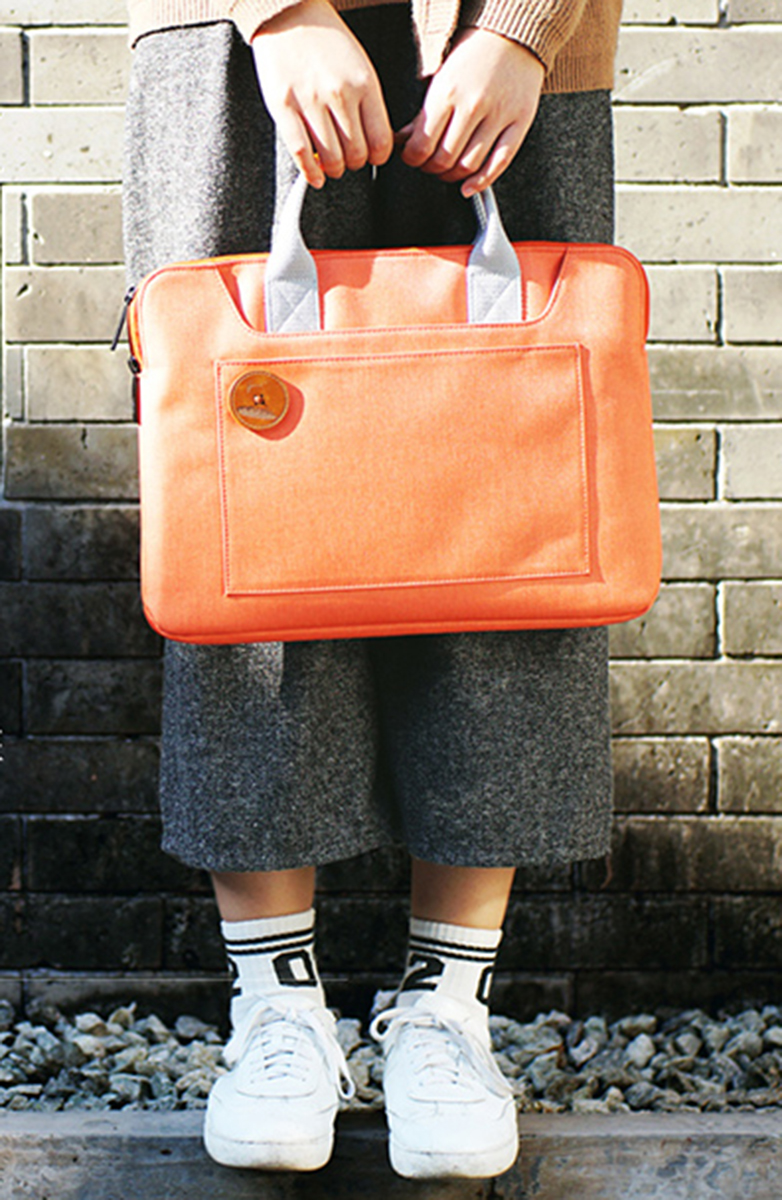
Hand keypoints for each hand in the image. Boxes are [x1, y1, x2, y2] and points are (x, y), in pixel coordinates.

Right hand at [251, 0, 393, 187]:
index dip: (378, 157)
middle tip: (349, 159)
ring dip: (334, 170)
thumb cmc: (328, 43)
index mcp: (364, 84)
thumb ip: (369, 103)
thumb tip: (377, 145)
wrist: (289, 13)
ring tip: (332, 165)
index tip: (371, 156)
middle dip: (355, 164)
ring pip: (331, 159)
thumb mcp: (360, 66)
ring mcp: (310, 101)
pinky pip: (300, 152)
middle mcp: (339, 94)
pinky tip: (315, 178)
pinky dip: (310, 172)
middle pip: (356, 154)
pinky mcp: (283, 106)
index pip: (381, 141)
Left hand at [397, 28, 544, 196]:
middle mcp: (473, 105)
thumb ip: (423, 114)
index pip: (423, 144)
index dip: (413, 159)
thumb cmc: (474, 56)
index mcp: (447, 92)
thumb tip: (402, 141)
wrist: (512, 35)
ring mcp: (498, 115)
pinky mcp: (519, 123)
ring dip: (452, 177)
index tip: (412, 158)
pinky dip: (482, 182)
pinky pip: (500, 162)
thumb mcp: (441, 79)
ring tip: (447, 171)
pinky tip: (469, 187)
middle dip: (430, 169)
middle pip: (444, 159)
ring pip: (469, 165)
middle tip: (428, 165)